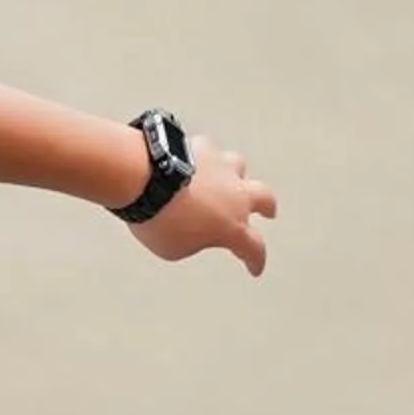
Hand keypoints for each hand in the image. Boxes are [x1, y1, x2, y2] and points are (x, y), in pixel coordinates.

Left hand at [128, 132, 278, 277]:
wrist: (145, 181)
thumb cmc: (159, 219)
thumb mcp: (175, 248)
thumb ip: (192, 242)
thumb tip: (192, 230)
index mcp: (231, 227)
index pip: (253, 247)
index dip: (255, 259)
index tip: (255, 267)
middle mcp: (234, 195)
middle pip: (264, 198)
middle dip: (267, 206)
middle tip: (268, 211)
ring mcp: (221, 168)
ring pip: (239, 167)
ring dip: (237, 175)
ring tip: (230, 179)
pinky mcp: (202, 148)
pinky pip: (208, 151)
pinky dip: (203, 158)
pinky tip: (194, 160)